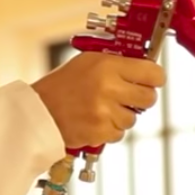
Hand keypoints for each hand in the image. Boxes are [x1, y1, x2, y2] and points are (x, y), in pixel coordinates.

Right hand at [31, 52, 165, 148]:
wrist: (38, 111)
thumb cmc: (62, 86)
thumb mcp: (88, 62)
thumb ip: (117, 63)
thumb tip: (145, 67)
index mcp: (107, 66)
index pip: (153, 73)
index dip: (155, 77)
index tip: (152, 79)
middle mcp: (109, 88)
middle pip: (149, 98)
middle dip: (141, 98)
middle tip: (129, 96)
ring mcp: (105, 112)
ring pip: (134, 118)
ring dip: (122, 116)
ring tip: (102, 108)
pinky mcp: (101, 132)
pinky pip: (120, 133)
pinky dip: (110, 129)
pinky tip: (94, 120)